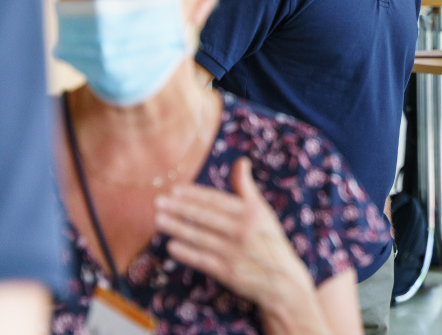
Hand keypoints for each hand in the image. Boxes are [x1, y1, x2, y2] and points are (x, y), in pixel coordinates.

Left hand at [155, 157, 313, 306]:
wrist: (283, 279)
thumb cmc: (269, 240)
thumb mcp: (263, 211)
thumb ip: (247, 188)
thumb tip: (241, 161)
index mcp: (251, 213)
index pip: (217, 200)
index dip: (194, 195)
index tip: (175, 190)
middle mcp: (243, 231)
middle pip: (205, 216)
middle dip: (179, 208)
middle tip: (159, 202)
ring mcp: (235, 252)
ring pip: (200, 237)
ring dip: (177, 227)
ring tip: (159, 220)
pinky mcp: (228, 272)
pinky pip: (202, 260)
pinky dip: (186, 252)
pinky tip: (171, 246)